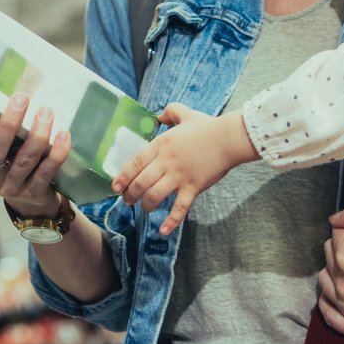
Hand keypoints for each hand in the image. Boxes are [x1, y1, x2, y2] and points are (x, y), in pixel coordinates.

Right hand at [0, 82, 71, 215]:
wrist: (27, 198)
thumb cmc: (7, 156)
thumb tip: (0, 77)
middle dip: (8, 124)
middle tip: (21, 98)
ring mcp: (8, 185)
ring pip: (23, 160)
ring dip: (37, 135)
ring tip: (47, 112)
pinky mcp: (32, 192)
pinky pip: (46, 172)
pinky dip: (56, 153)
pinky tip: (64, 134)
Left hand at [111, 105, 255, 236]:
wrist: (229, 139)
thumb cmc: (207, 127)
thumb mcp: (184, 113)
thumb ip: (169, 112)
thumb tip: (158, 116)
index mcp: (161, 145)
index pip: (135, 163)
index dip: (123, 176)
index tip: (115, 186)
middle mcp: (166, 162)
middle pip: (141, 182)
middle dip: (130, 194)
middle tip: (127, 200)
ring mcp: (179, 176)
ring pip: (155, 196)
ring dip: (146, 205)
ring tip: (144, 208)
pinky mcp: (193, 187)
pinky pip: (180, 208)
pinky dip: (171, 221)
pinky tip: (163, 230)